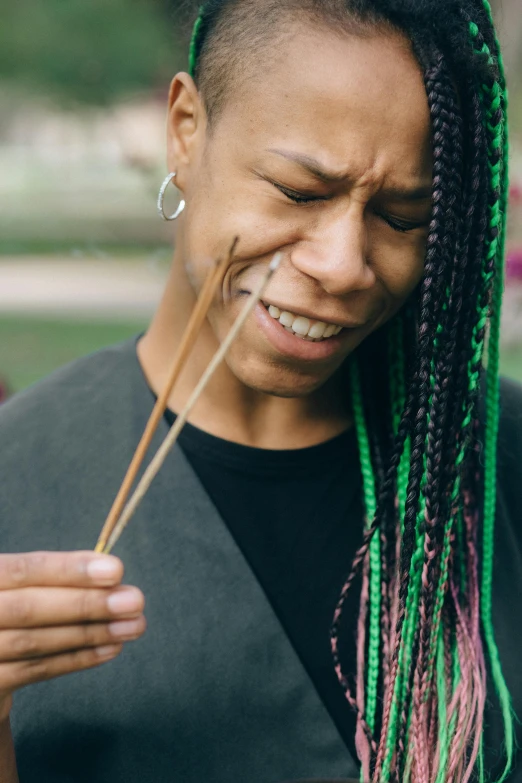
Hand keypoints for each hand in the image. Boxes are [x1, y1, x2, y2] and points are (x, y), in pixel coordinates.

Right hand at [0, 551, 145, 718]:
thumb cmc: (12, 607)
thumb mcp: (25, 585)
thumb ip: (59, 579)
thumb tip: (113, 576)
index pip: (24, 569)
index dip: (69, 570)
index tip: (116, 570)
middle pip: (28, 608)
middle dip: (86, 603)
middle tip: (135, 601)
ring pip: (34, 642)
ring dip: (90, 633)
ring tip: (134, 625)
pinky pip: (35, 671)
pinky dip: (77, 658)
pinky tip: (111, 647)